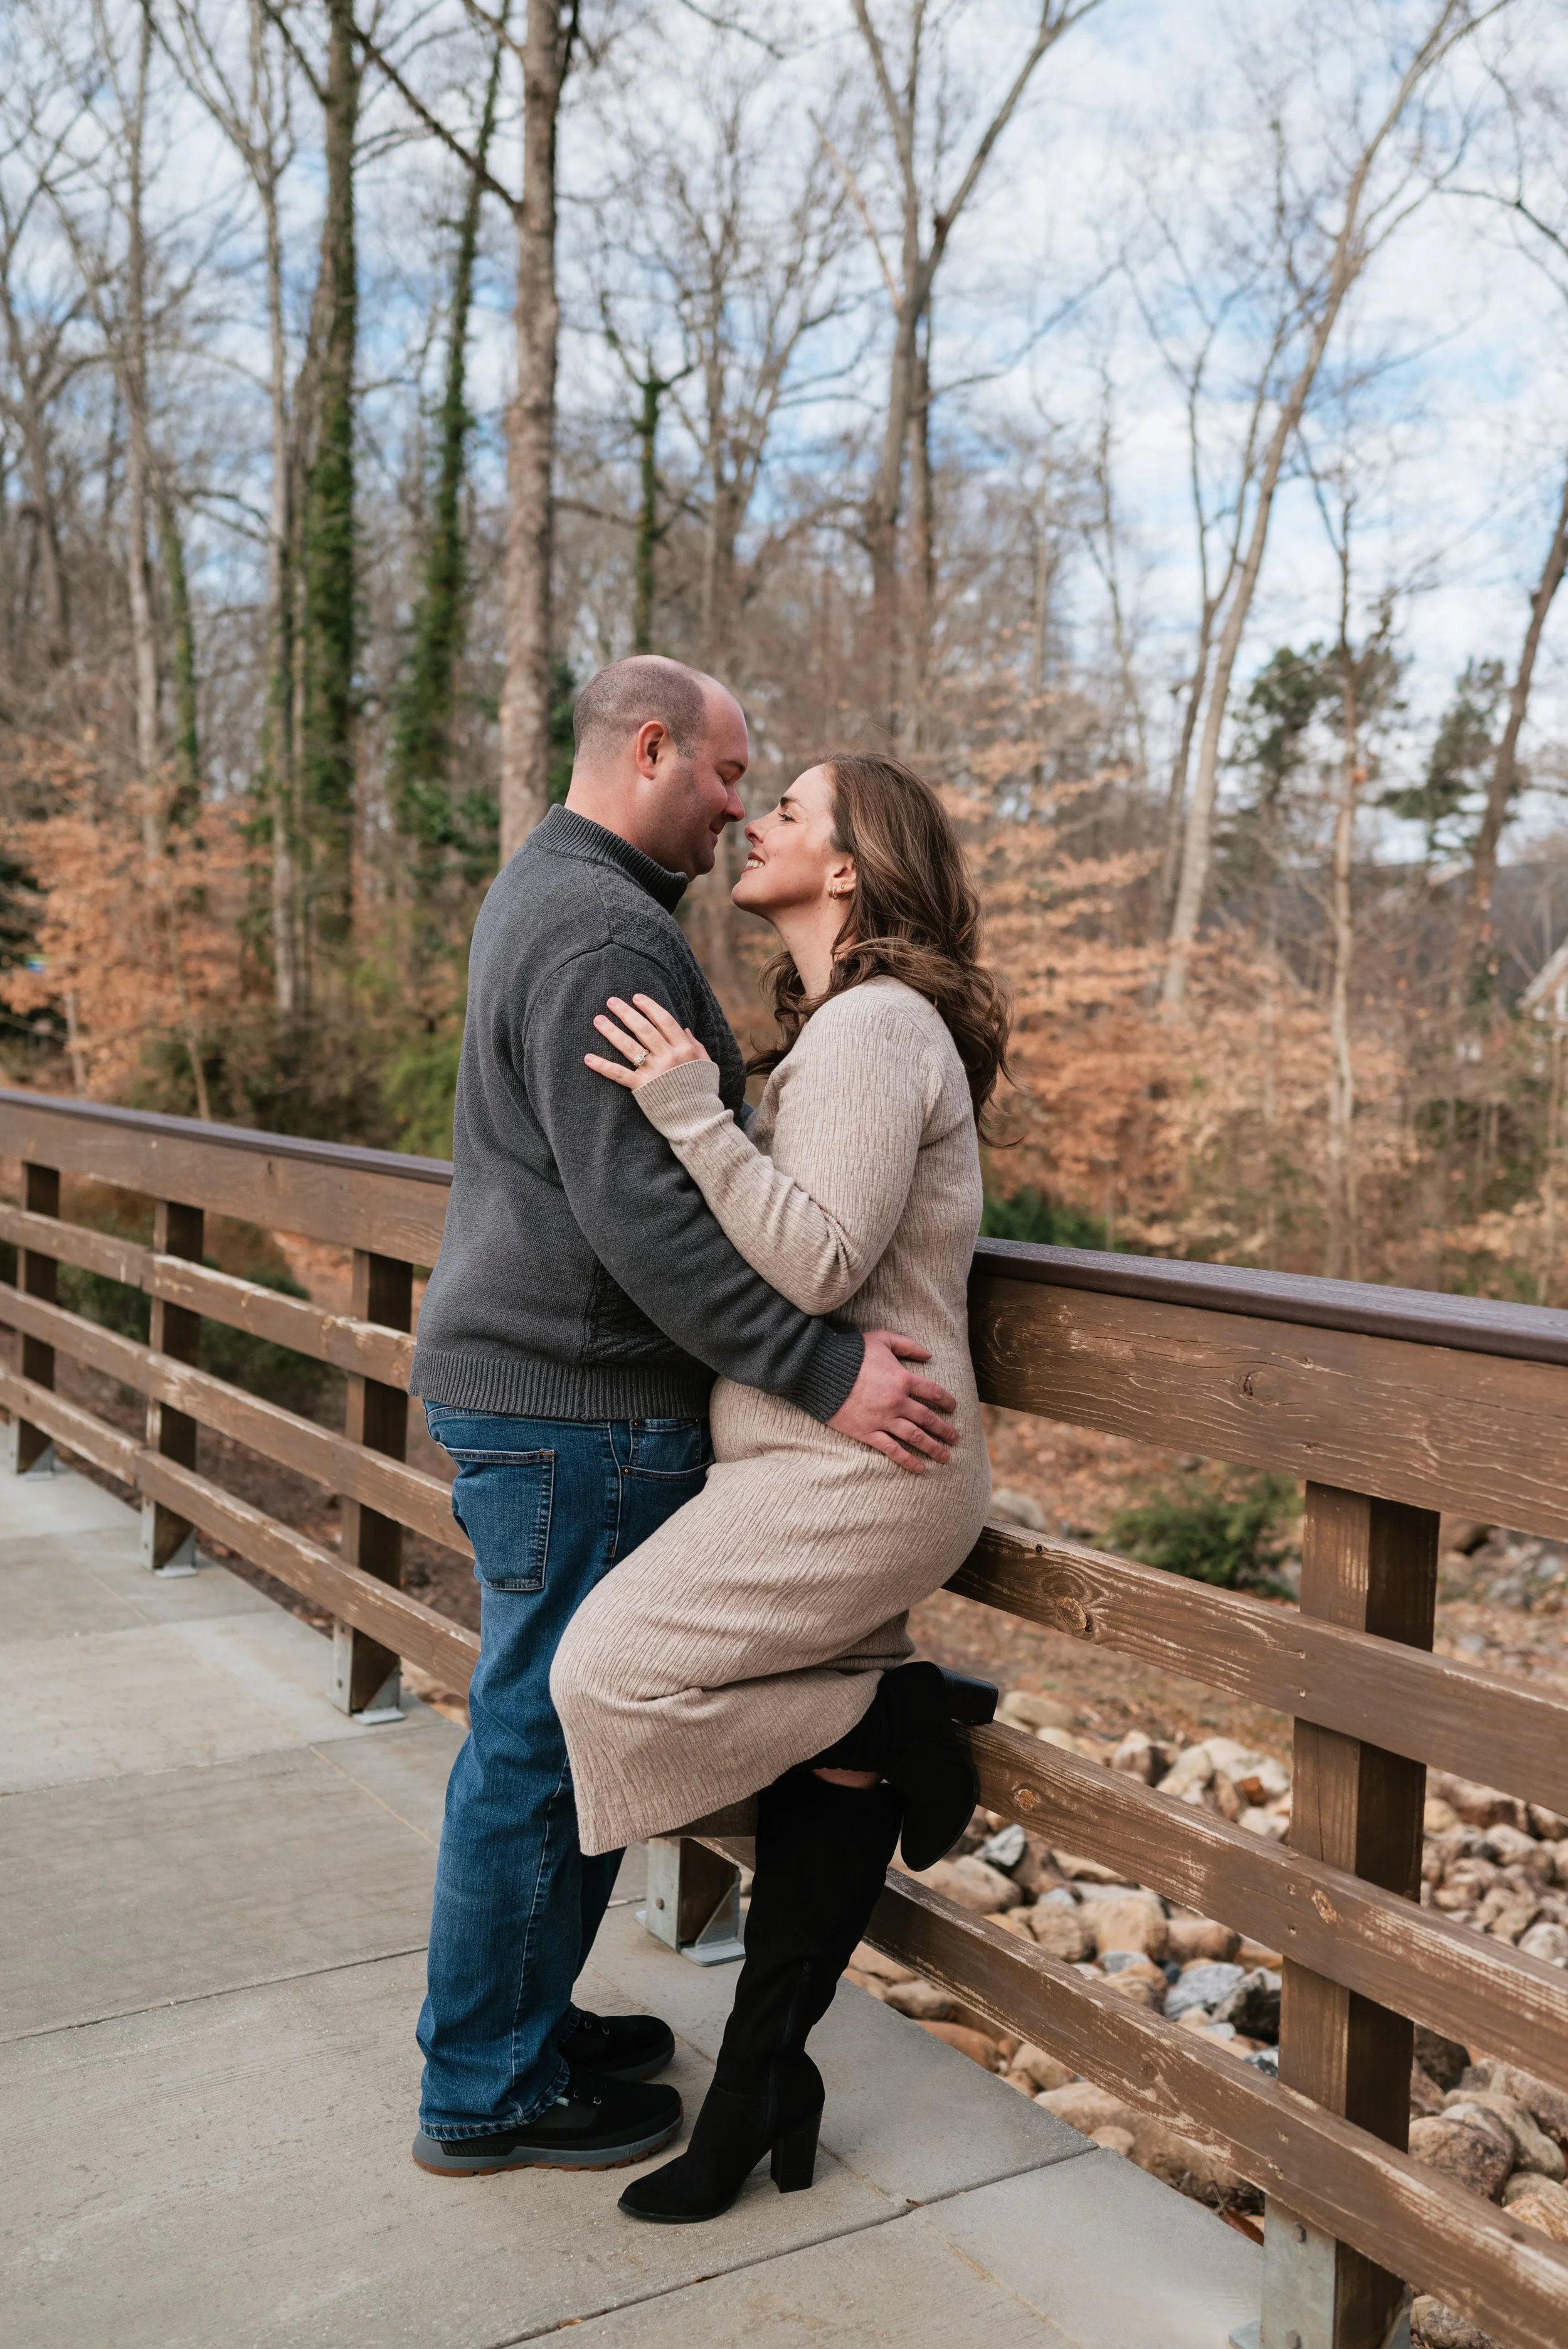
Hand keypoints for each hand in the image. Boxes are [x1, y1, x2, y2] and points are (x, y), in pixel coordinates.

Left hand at [585, 994, 712, 1091]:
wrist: (698, 1121)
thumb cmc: (703, 1093)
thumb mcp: (706, 1065)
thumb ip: (696, 1046)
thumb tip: (684, 1029)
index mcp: (684, 1050)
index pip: (664, 1021)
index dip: (650, 1007)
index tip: (636, 998)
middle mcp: (668, 1057)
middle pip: (644, 1029)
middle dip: (627, 1013)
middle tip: (611, 1001)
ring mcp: (654, 1072)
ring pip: (629, 1047)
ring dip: (612, 1032)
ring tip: (598, 1020)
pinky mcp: (642, 1088)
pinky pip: (619, 1074)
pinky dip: (603, 1067)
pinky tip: (588, 1058)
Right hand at [828, 1329, 958, 1474]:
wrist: (820, 1370)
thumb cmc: (851, 1353)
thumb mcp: (881, 1339)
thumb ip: (907, 1345)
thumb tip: (928, 1354)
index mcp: (902, 1379)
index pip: (933, 1392)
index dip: (946, 1401)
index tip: (953, 1408)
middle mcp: (897, 1402)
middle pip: (928, 1419)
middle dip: (944, 1430)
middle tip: (955, 1438)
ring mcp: (883, 1419)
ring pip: (915, 1437)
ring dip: (933, 1448)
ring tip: (945, 1457)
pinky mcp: (867, 1432)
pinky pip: (892, 1449)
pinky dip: (907, 1460)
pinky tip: (919, 1468)